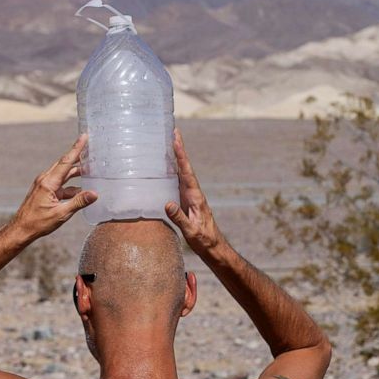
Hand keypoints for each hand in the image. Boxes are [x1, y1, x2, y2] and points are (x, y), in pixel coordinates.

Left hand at [10, 134, 97, 240]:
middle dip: (78, 156)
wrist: (21, 229)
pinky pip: (60, 184)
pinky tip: (80, 190)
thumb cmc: (38, 223)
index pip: (66, 162)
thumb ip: (78, 202)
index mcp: (49, 183)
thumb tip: (94, 194)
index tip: (84, 136)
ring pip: (63, 174)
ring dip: (75, 172)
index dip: (77, 148)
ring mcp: (44, 185)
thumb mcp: (61, 214)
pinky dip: (70, 186)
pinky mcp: (44, 191)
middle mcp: (45, 180)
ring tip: (89, 169)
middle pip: (65, 164)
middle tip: (90, 148)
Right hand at [165, 129, 224, 255]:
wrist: (213, 247)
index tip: (176, 139)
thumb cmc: (204, 240)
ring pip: (180, 173)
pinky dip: (171, 172)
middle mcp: (193, 192)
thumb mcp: (192, 231)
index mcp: (196, 196)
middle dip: (178, 149)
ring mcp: (189, 196)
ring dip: (175, 158)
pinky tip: (164, 167)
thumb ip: (180, 218)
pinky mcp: (185, 202)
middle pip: (184, 167)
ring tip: (167, 143)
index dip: (181, 155)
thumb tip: (167, 203)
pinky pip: (177, 182)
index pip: (187, 172)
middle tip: (173, 131)